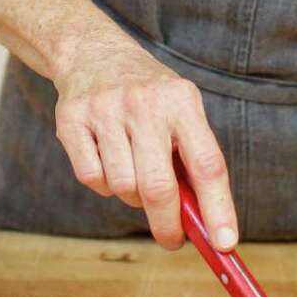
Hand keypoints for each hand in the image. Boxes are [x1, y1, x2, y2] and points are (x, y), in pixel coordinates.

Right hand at [52, 39, 237, 253]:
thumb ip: (191, 160)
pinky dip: (104, 184)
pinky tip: (108, 160)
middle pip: (159, 187)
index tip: (225, 244)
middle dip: (168, 224)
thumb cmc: (149, 97)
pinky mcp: (72, 119)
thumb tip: (204, 223)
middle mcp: (145, 103)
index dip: (218, 208)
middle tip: (173, 240)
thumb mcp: (180, 112)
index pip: (207, 164)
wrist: (94, 53)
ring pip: (124, 187)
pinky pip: (92, 179)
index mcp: (182, 102)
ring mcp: (105, 110)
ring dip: (132, 196)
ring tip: (134, 172)